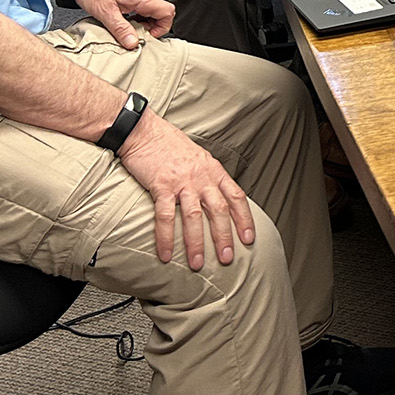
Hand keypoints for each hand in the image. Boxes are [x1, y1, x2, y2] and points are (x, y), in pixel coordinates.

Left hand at [61, 0, 173, 45]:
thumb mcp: (105, 12)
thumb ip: (121, 29)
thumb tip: (133, 43)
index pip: (168, 11)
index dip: (163, 27)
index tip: (148, 35)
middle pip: (162, 12)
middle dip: (153, 27)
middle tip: (137, 34)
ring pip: (151, 10)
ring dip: (144, 23)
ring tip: (129, 29)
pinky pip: (141, 7)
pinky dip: (137, 17)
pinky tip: (123, 21)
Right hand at [116, 111, 255, 268]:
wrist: (144, 131)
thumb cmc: (170, 145)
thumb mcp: (199, 158)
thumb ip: (210, 178)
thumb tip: (219, 200)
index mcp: (214, 170)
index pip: (236, 197)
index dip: (245, 219)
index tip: (249, 239)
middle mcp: (202, 176)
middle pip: (219, 210)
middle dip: (224, 237)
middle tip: (227, 258)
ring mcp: (182, 181)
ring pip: (194, 216)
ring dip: (197, 243)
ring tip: (198, 264)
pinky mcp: (160, 185)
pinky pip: (165, 216)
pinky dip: (166, 237)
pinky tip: (165, 254)